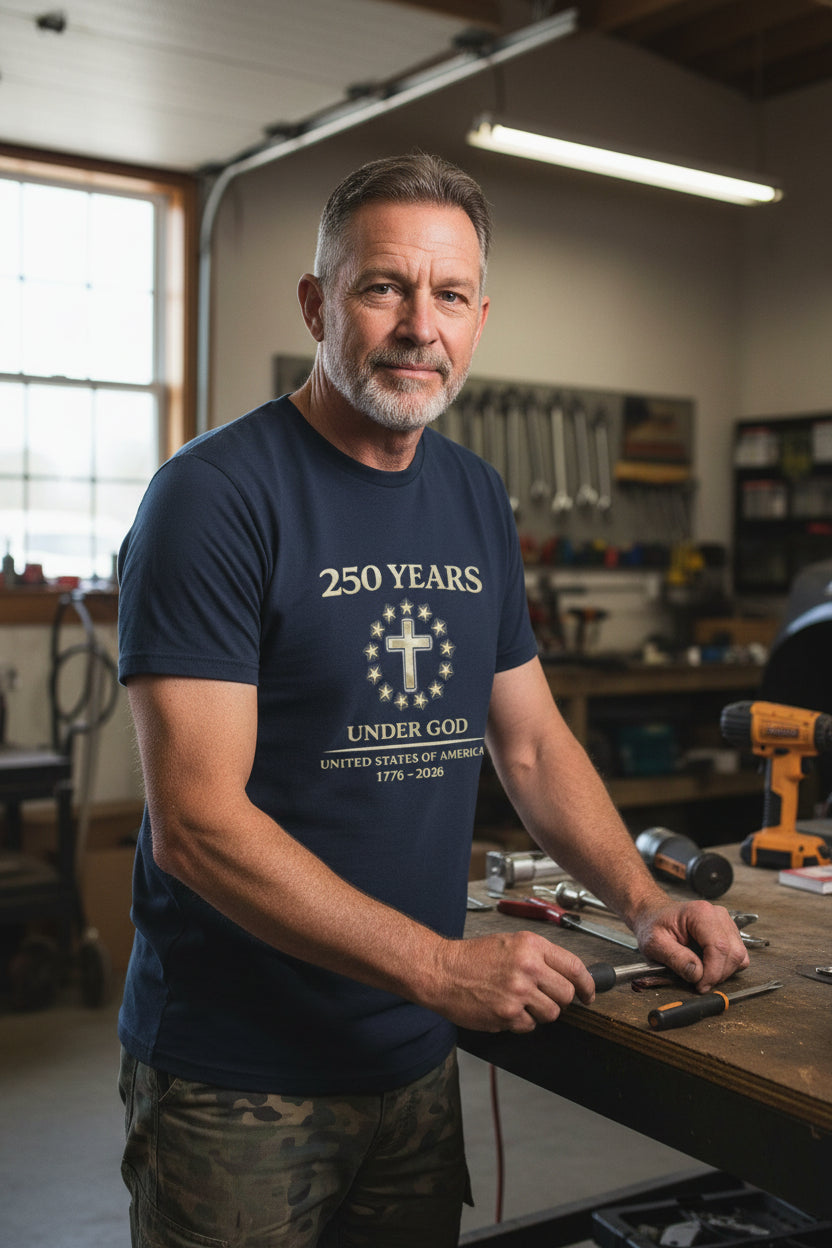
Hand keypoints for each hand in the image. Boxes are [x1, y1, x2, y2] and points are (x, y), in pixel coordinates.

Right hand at [428, 931, 595, 1032]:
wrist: (442, 971)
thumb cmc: (473, 957)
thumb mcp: (510, 944)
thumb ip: (540, 957)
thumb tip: (568, 976)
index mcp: (531, 946)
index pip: (575, 967)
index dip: (588, 985)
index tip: (588, 993)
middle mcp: (528, 967)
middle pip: (566, 994)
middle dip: (559, 999)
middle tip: (544, 996)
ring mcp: (518, 992)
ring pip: (552, 1013)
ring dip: (540, 1012)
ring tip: (519, 1001)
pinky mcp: (507, 1014)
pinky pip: (530, 1026)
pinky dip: (521, 1022)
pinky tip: (505, 1008)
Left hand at [631, 899, 749, 992]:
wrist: (653, 915)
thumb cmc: (653, 925)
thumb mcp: (655, 944)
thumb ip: (676, 959)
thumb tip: (698, 974)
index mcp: (700, 913)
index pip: (719, 946)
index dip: (713, 971)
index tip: (700, 985)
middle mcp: (717, 915)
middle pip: (733, 952)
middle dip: (718, 974)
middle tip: (700, 983)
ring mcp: (725, 922)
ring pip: (739, 955)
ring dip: (724, 972)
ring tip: (703, 975)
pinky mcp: (729, 932)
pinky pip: (739, 955)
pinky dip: (727, 967)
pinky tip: (710, 967)